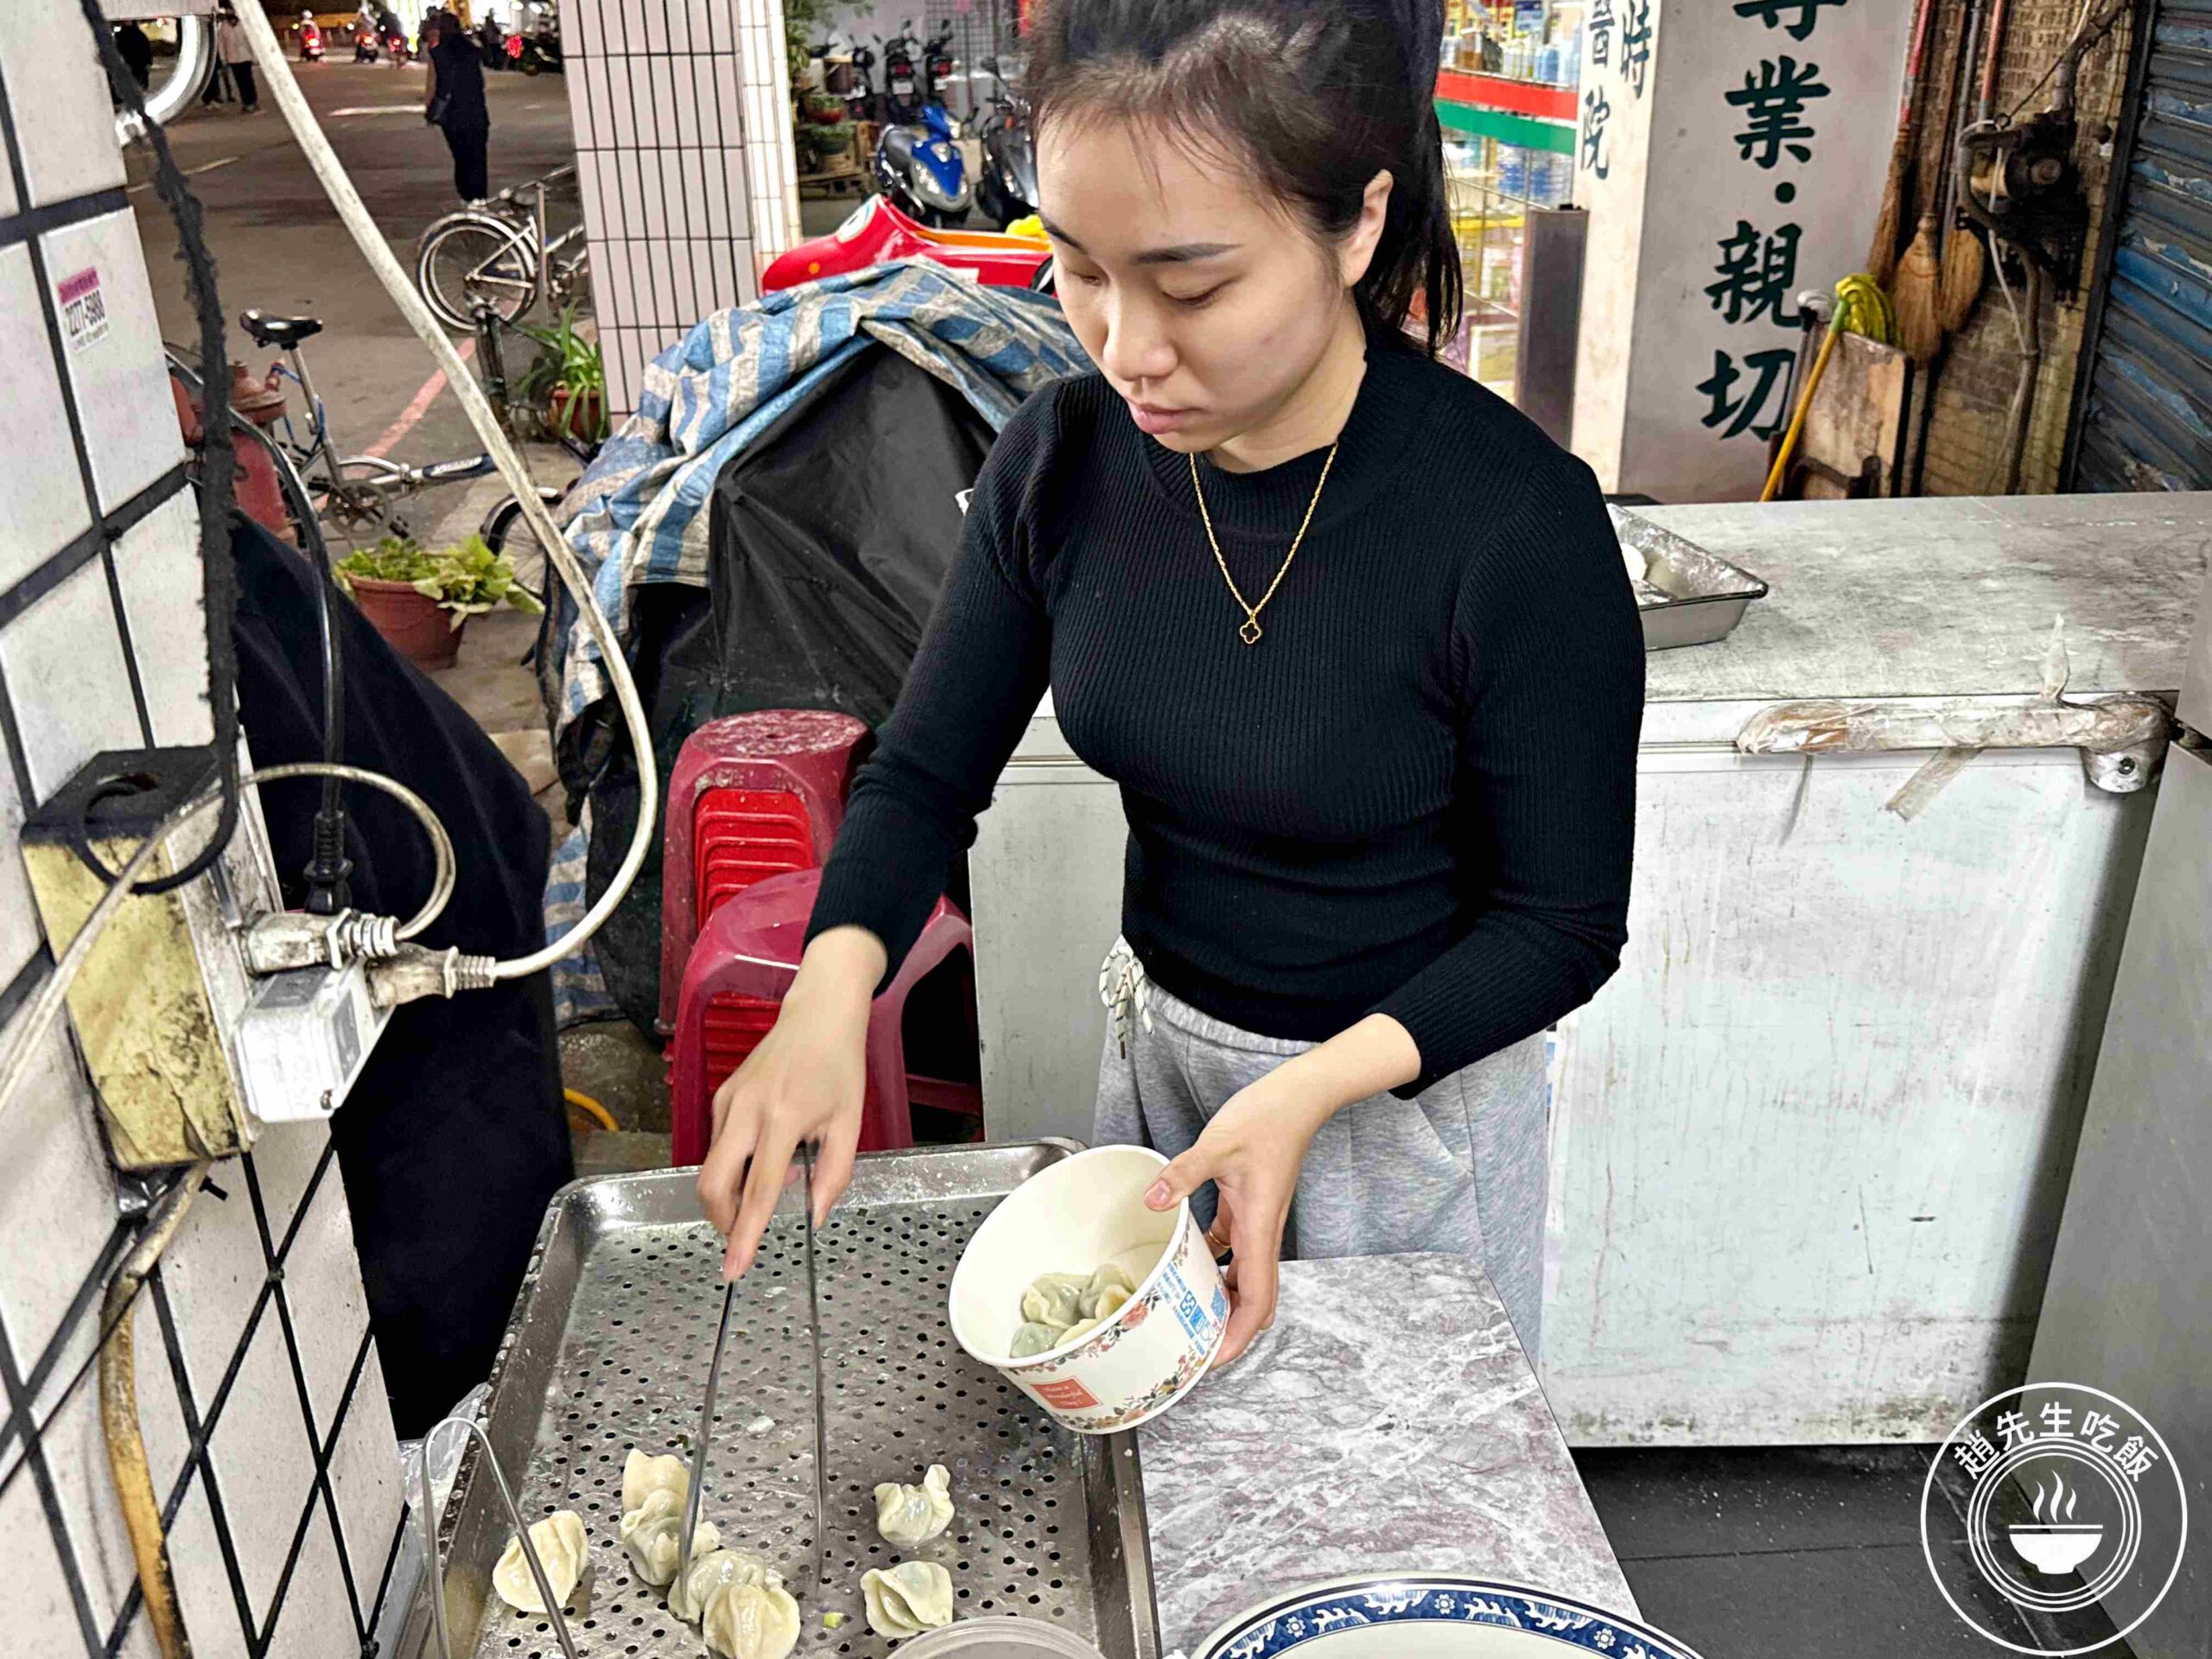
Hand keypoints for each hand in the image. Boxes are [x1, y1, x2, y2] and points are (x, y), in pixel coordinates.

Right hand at [695, 927, 884, 1278]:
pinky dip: (734, 1165)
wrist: (818, 1013)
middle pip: (714, 1183)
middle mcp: (747, 1111)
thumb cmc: (839, 1066)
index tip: (734, 1268)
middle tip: (744, 1234)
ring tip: (774, 1181)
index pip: (760, 1190)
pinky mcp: (721, 1096)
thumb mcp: (850, 1122)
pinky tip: (765, 1155)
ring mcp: (728, 1101)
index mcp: (784, 1118)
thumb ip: (834, 1173)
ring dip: (732, 1192)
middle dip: (723, 1220)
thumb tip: (814, 1215)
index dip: (746, 1234)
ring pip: (712, 1167)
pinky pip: (718, 1145)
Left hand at [1142, 1075, 1329, 1367]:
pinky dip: (1213, 1264)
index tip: (1212, 1359)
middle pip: (1253, 1300)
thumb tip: (1154, 1199)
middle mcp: (1261, 1233)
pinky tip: (1185, 1260)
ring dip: (1220, 1300)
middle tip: (1191, 1346)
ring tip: (1184, 1314)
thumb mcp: (1218, 1144)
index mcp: (1260, 1229)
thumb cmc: (1269, 1118)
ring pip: (1243, 1278)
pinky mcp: (1248, 1207)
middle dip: (1228, 1330)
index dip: (1238, 1337)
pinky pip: (1231, 1249)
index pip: (1256, 1299)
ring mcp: (1256, 1222)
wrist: (1298, 1097)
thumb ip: (1184, 1173)